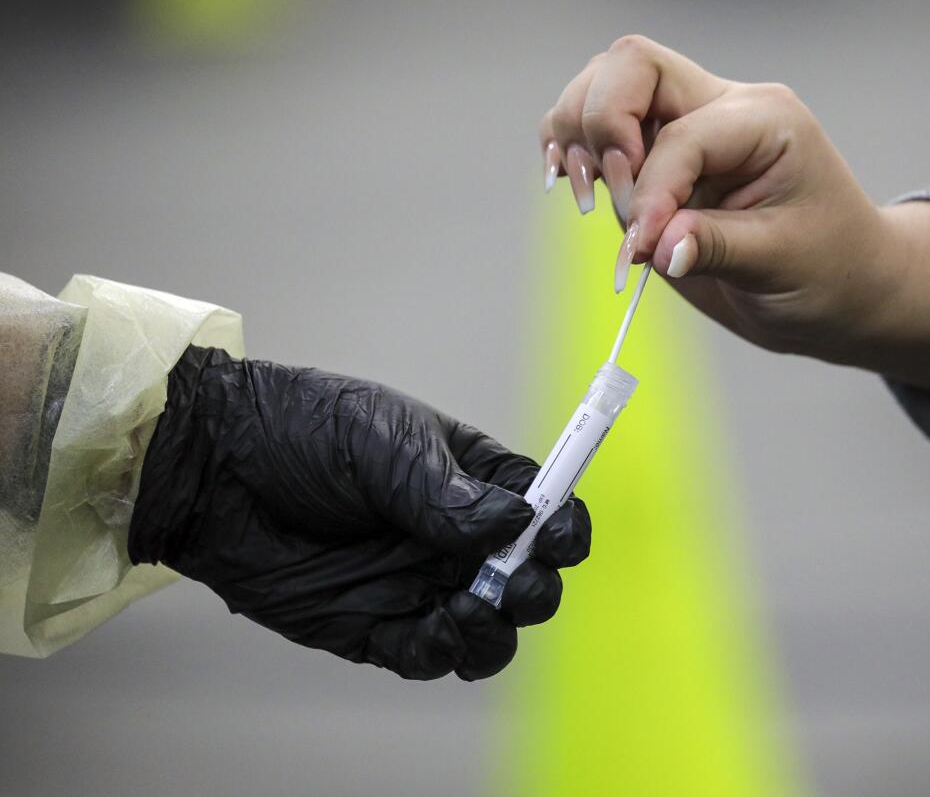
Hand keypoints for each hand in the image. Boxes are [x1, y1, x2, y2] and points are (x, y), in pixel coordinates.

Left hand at [130, 346, 589, 680]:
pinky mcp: (375, 628)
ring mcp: (416, 584)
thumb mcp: (382, 440)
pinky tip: (439, 627)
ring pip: (491, 628)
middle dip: (536, 585)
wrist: (212, 468)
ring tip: (471, 608)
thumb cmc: (300, 429)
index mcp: (469, 476)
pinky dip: (449, 651)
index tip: (554, 533)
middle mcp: (452, 535)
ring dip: (499, 628)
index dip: (562, 524)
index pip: (541, 506)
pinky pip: (432, 655)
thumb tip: (514, 523)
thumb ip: (447, 490)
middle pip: (528, 576)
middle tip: (513, 577)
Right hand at [541, 36, 929, 404]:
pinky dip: (572, 148)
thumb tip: (654, 245)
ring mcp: (686, 127)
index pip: (682, 136)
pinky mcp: (659, 158)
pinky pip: (599, 126)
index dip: (651, 192)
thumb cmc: (830, 269)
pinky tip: (572, 184)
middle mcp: (721, 108)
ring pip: (605, 86)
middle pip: (631, 67)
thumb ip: (716, 247)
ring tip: (582, 193)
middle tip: (607, 201)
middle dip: (601, 127)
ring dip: (577, 133)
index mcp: (763, 121)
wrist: (844, 286)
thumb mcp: (782, 263)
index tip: (642, 249)